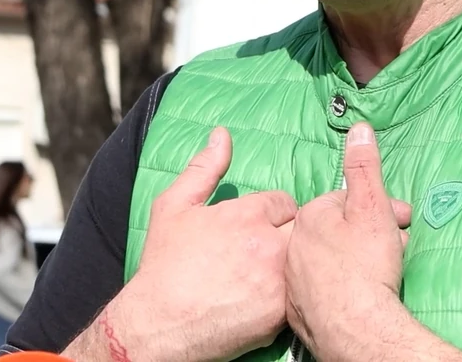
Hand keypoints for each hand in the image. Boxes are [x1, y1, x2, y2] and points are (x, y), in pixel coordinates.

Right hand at [64, 127, 297, 361]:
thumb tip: (221, 135)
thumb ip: (203, 169)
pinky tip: (266, 298)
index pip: (284, 202)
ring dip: (292, 262)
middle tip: (267, 249)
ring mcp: (277, 280)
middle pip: (303, 227)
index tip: (256, 228)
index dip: (271, 214)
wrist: (157, 325)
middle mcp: (268, 244)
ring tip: (269, 272)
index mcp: (247, 214)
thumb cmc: (164, 266)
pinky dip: (288, 295)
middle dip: (289, 234)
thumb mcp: (174, 207)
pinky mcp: (280, 313)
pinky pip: (299, 294)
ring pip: (304, 260)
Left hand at [285, 122, 411, 358]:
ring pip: (329, 260)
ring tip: (380, 273)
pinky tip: (357, 296)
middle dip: (368, 234)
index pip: (345, 203)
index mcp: (309, 217)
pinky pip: (321, 290)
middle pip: (337, 231)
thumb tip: (358, 128)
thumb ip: (364, 167)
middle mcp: (292, 246)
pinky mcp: (297, 312)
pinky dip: (339, 288)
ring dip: (354, 260)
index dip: (377, 209)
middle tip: (395, 248)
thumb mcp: (372, 206)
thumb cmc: (366, 265)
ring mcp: (292, 281)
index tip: (401, 221)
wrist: (358, 328)